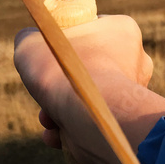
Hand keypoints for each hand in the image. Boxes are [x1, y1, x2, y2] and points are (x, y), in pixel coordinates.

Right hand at [14, 15, 164, 163]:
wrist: (87, 114)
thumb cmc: (62, 70)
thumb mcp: (31, 42)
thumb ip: (29, 38)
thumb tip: (30, 42)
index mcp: (122, 31)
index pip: (92, 30)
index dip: (65, 43)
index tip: (47, 56)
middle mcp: (135, 61)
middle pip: (86, 70)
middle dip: (58, 85)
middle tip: (43, 91)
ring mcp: (131, 95)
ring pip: (85, 100)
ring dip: (58, 111)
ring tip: (48, 118)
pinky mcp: (124, 123)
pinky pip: (91, 123)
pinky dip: (70, 130)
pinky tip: (55, 133)